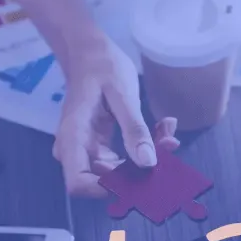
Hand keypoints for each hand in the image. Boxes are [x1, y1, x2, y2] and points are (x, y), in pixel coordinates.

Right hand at [55, 35, 180, 196]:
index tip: (138, 174)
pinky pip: (121, 161)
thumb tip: (148, 164)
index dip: (107, 188)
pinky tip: (162, 131)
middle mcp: (75, 150)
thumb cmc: (102, 66)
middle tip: (165, 146)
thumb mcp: (123, 94)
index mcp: (73, 136)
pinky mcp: (99, 147)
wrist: (88, 52)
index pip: (78, 183)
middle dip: (137, 172)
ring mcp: (86, 150)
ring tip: (167, 135)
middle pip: (102, 181)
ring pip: (116, 173)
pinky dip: (143, 151)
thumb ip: (135, 130)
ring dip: (145, 161)